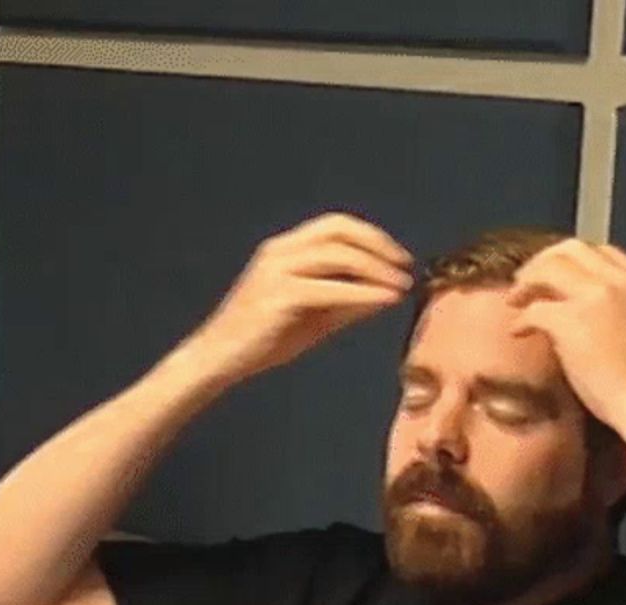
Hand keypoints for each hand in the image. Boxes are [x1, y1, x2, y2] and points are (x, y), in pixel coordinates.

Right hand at [192, 212, 413, 378]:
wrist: (219, 359)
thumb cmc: (264, 340)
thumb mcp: (314, 318)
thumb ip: (348, 302)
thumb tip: (389, 293)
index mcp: (285, 248)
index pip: (336, 225)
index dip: (372, 236)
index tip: (399, 257)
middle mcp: (280, 251)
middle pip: (340, 230)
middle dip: (379, 244)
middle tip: (406, 266)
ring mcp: (277, 270)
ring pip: (338, 255)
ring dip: (377, 268)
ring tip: (402, 285)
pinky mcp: (280, 296)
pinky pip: (332, 289)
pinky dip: (364, 293)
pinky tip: (385, 300)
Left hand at [503, 237, 625, 431]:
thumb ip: (622, 314)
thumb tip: (590, 320)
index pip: (600, 252)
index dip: (570, 261)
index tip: (554, 276)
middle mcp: (621, 279)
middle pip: (570, 250)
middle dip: (543, 261)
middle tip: (525, 281)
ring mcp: (597, 296)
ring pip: (549, 268)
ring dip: (527, 282)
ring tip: (514, 300)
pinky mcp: (572, 320)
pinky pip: (535, 308)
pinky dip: (522, 318)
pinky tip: (518, 332)